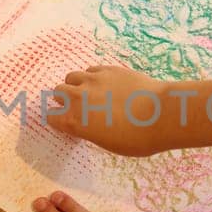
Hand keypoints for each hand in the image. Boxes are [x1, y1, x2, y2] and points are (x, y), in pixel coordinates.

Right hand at [46, 65, 180, 156]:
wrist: (160, 114)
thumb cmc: (136, 138)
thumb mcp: (107, 143)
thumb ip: (90, 130)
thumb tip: (88, 124)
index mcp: (74, 120)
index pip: (51, 116)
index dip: (56, 119)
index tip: (63, 121)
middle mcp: (78, 97)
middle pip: (58, 92)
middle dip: (64, 99)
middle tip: (77, 106)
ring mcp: (92, 80)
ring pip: (71, 76)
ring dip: (75, 84)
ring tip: (88, 92)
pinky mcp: (108, 69)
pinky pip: (91, 70)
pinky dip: (92, 77)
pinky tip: (104, 84)